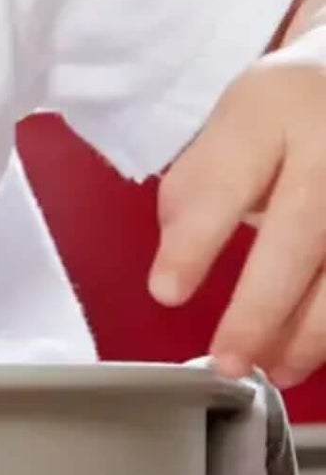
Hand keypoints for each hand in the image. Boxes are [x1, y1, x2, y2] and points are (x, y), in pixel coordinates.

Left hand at [151, 21, 325, 384]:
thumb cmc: (291, 103)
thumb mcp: (238, 114)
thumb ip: (204, 175)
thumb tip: (173, 248)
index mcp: (274, 109)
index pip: (225, 181)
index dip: (195, 242)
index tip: (165, 291)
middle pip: (296, 240)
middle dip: (259, 310)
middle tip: (225, 360)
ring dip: (307, 335)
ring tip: (271, 370)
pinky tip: (309, 350)